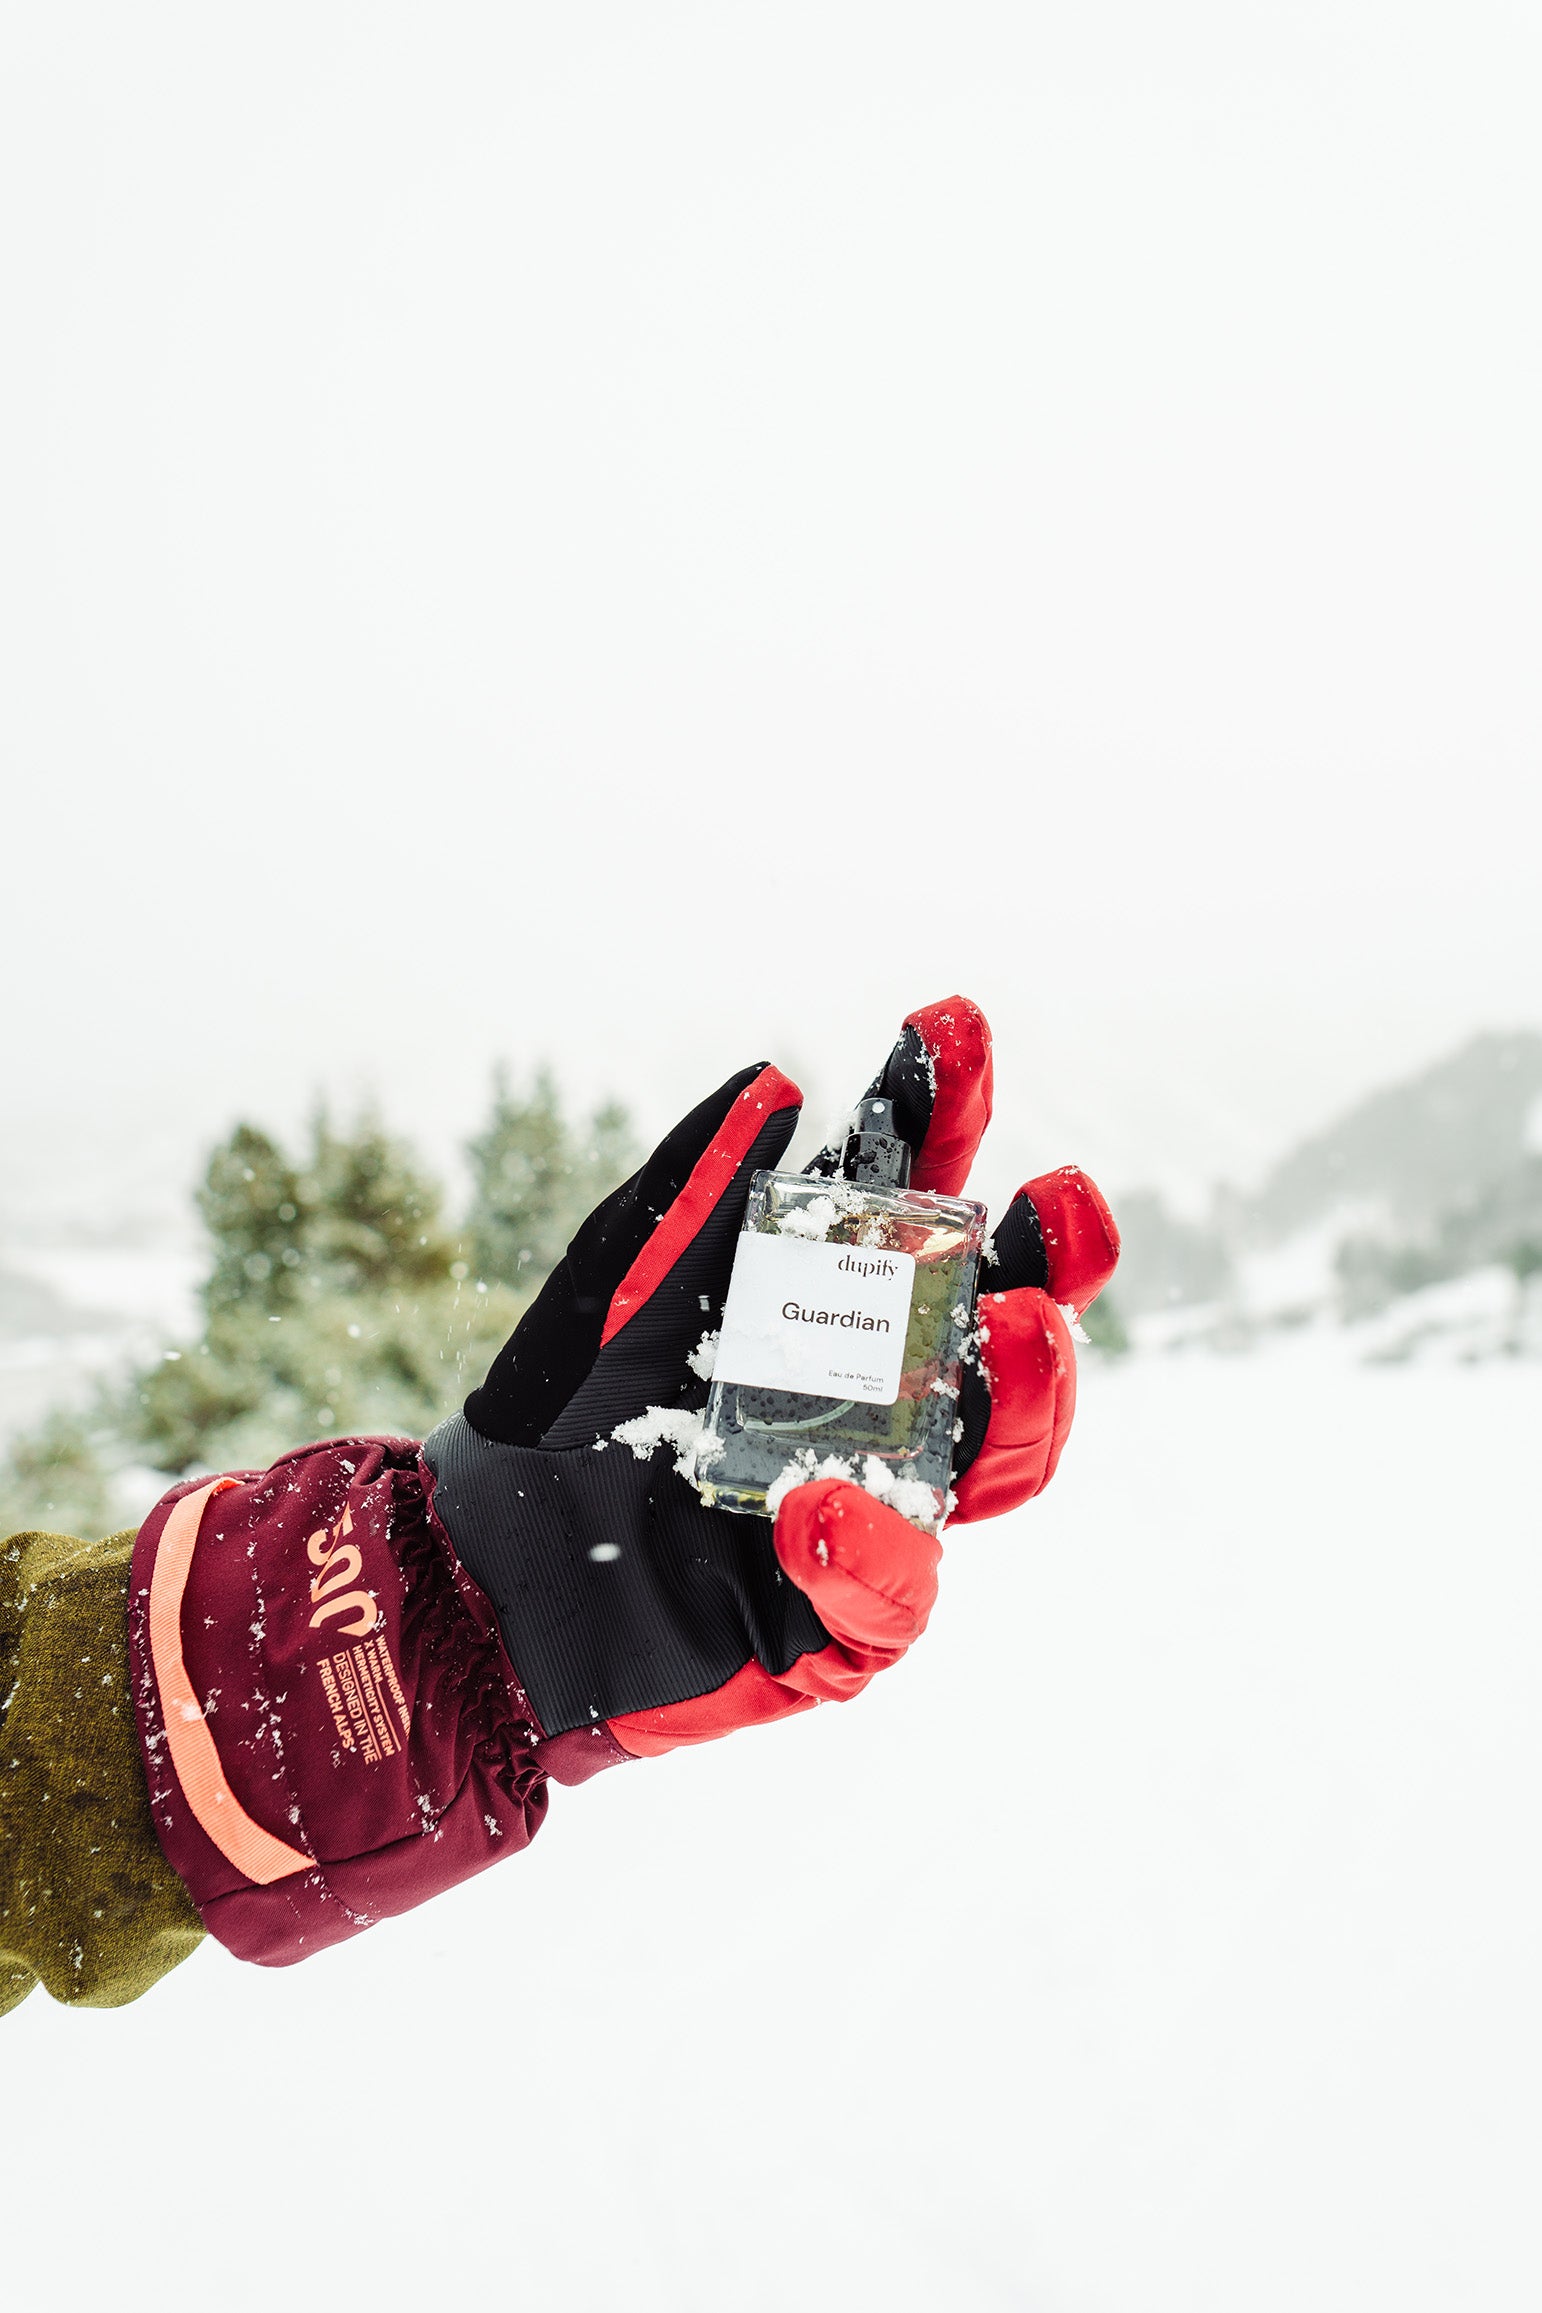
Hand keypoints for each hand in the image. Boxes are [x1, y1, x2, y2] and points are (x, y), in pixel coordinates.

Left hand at [425, 998, 1117, 1777]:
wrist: (490, 1565)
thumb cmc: (563, 1407)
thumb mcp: (615, 1283)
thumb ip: (691, 1190)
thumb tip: (780, 1082)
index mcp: (836, 1296)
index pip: (915, 1193)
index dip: (944, 1111)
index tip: (950, 1026)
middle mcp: (885, 1393)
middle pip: (1007, 1327)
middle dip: (1054, 1261)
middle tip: (1062, 1203)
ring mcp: (881, 1503)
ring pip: (999, 1459)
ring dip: (1027, 1396)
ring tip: (1023, 1327)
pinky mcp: (843, 1618)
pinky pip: (894, 1592)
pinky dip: (870, 1549)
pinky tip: (818, 1508)